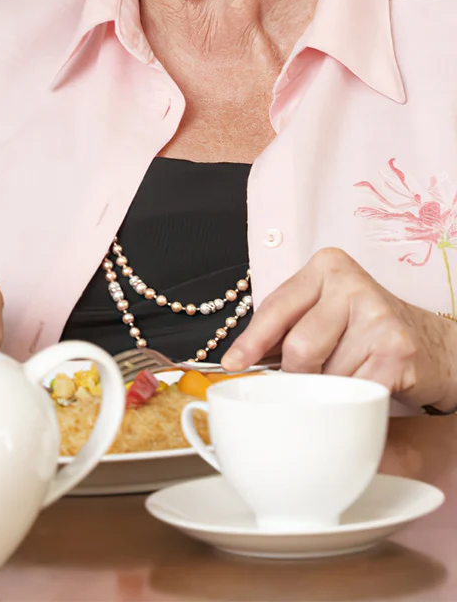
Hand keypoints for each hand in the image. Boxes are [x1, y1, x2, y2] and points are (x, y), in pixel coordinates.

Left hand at [223, 247, 456, 410]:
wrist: (437, 347)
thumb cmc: (369, 331)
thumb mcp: (326, 312)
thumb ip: (289, 326)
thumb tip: (242, 359)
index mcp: (326, 267)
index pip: (276, 308)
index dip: (251, 341)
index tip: (232, 364)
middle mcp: (352, 285)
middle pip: (298, 347)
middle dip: (296, 376)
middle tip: (306, 383)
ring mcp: (378, 316)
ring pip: (326, 374)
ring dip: (328, 390)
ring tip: (346, 379)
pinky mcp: (398, 351)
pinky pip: (355, 391)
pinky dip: (351, 402)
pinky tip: (361, 394)